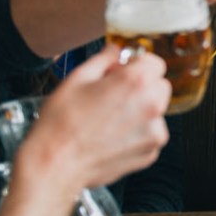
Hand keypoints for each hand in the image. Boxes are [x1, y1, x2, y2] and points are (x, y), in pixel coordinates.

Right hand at [17, 46, 170, 193]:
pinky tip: (111, 135)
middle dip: (142, 87)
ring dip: (140, 111)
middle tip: (113, 95)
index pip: (155, 63)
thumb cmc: (61, 123)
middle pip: (159, 86)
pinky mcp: (150, 153)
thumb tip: (116, 51)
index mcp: (136, 82)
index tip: (123, 71)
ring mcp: (154, 132)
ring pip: (155, 112)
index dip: (137, 65)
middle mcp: (152, 106)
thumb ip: (105, 59)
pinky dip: (136, 133)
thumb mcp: (78, 77)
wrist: (55, 164)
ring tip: (108, 119)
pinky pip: (149, 134)